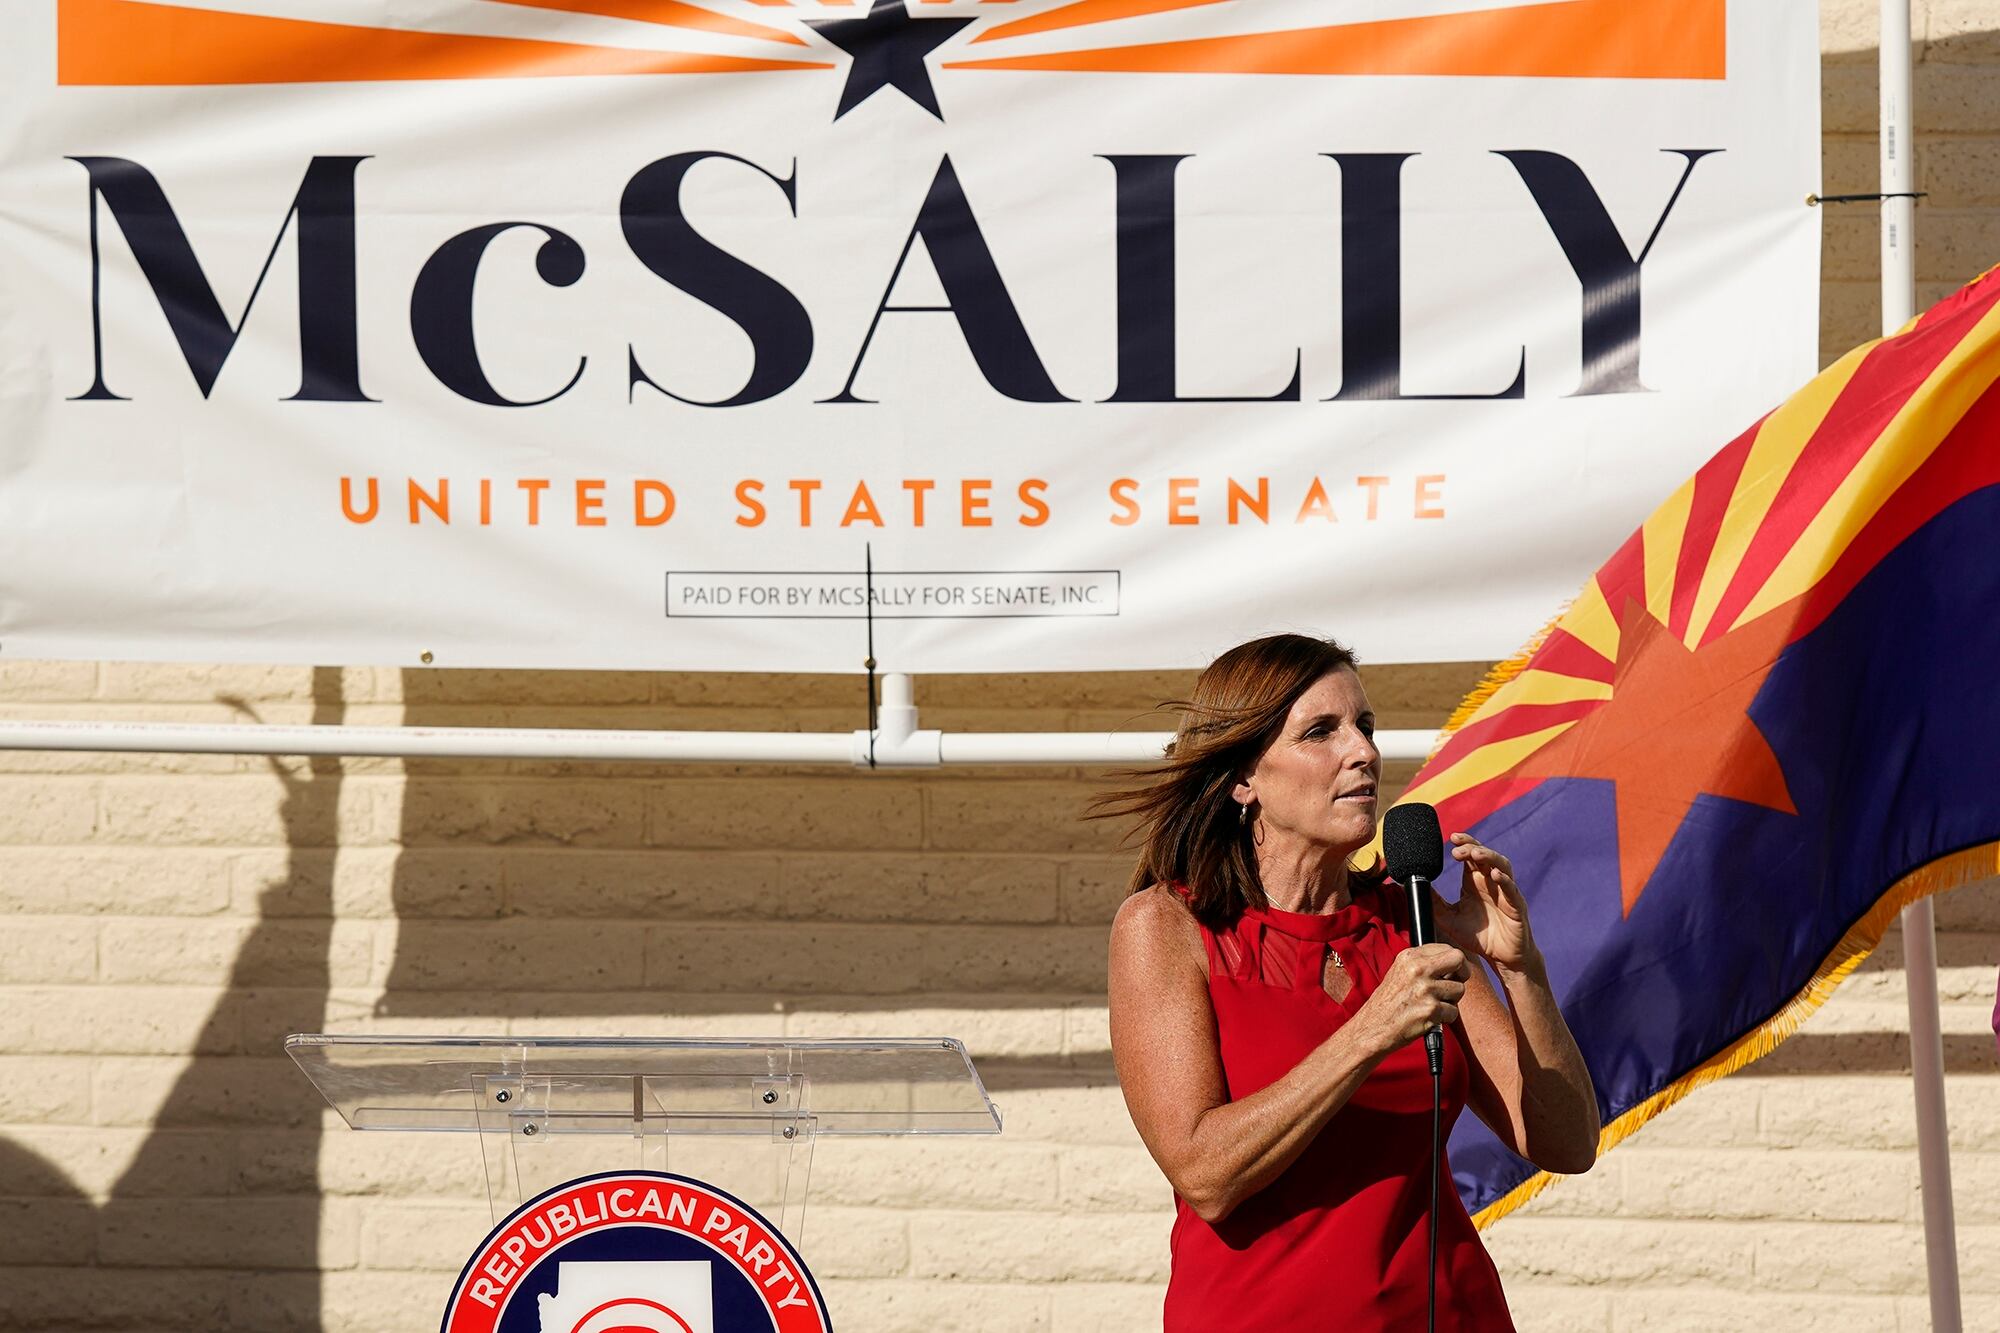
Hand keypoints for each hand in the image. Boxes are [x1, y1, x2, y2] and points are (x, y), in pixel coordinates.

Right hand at [1356, 943, 1467, 1054]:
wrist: (1372, 1028)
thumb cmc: (1388, 1003)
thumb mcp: (1399, 972)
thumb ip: (1422, 964)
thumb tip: (1451, 963)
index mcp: (1410, 956)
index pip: (1447, 948)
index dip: (1453, 962)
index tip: (1450, 973)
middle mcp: (1418, 969)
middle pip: (1458, 959)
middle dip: (1462, 973)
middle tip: (1454, 984)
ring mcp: (1425, 989)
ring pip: (1459, 989)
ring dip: (1451, 1001)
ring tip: (1433, 1005)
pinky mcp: (1431, 1009)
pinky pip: (1454, 1012)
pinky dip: (1445, 1018)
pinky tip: (1430, 1018)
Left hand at [1436, 832, 1537, 973]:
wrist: (1500, 959)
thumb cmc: (1478, 937)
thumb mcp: (1448, 918)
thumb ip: (1434, 902)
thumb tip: (1413, 886)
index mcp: (1475, 882)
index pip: (1471, 856)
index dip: (1464, 844)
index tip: (1451, 838)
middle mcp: (1491, 883)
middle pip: (1485, 856)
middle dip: (1472, 847)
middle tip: (1457, 848)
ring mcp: (1505, 893)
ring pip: (1502, 866)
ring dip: (1489, 857)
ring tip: (1475, 854)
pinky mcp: (1516, 907)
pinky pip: (1512, 890)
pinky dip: (1505, 881)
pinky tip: (1494, 875)